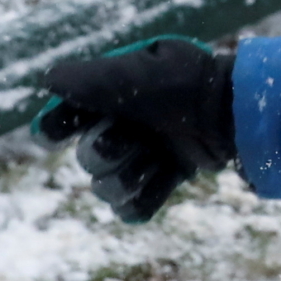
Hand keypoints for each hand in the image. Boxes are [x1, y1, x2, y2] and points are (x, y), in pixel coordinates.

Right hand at [35, 36, 235, 221]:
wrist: (233, 112)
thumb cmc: (184, 85)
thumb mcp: (133, 74)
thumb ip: (86, 79)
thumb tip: (48, 80)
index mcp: (111, 95)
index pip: (63, 119)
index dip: (56, 127)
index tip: (56, 133)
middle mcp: (124, 124)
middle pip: (87, 159)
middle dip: (107, 151)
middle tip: (135, 137)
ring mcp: (145, 153)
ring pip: (108, 187)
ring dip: (129, 176)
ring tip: (156, 158)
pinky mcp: (167, 175)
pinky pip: (134, 206)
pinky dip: (143, 200)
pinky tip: (162, 178)